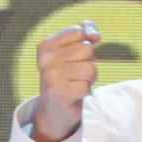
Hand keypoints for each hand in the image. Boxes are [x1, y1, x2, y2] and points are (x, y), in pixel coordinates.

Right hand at [33, 20, 100, 140]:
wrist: (54, 109)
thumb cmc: (67, 75)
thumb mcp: (73, 49)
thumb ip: (86, 32)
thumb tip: (96, 36)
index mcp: (46, 45)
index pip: (79, 31)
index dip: (86, 43)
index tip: (75, 56)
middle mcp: (45, 59)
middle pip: (87, 49)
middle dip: (88, 61)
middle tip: (75, 73)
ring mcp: (50, 77)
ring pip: (90, 68)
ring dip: (89, 78)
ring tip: (75, 83)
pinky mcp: (58, 93)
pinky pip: (87, 86)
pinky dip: (85, 91)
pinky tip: (74, 94)